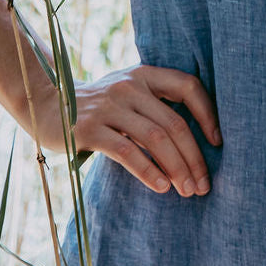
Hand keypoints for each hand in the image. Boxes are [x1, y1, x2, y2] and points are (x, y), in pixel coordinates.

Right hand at [30, 64, 221, 196]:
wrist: (47, 105)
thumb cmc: (100, 107)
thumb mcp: (129, 96)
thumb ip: (156, 107)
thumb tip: (198, 143)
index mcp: (145, 75)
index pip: (188, 86)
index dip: (208, 114)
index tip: (218, 142)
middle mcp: (129, 86)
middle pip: (174, 123)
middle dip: (194, 157)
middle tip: (204, 185)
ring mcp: (109, 106)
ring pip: (155, 139)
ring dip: (176, 168)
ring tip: (187, 190)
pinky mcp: (89, 128)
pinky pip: (127, 152)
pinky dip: (149, 172)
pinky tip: (162, 187)